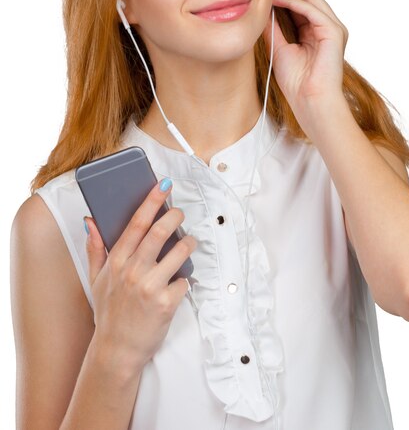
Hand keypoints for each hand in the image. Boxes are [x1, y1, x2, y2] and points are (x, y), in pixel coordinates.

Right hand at [84, 181, 196, 372]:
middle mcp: (133, 271)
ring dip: (188, 244)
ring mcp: (150, 287)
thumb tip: (91, 221)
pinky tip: (178, 283)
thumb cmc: (109, 312)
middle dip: (175, 216)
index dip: (151, 202)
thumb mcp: (96, 279)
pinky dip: (185, 279)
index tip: (162, 186)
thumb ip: (95, 249)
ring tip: (188, 243)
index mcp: (117, 262)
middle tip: (180, 213)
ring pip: (179, 252)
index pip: (136, 224)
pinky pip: (185, 281)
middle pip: (160, 232)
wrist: (117, 351)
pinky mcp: (166, 303)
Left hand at [262, 0, 348, 126]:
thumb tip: (261, 10)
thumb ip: (273, 29)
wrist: (310, 102)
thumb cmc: (297, 83)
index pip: (299, 2)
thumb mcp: (278, 49)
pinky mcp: (333, 32)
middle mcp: (327, 25)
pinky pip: (312, 9)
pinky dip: (293, 1)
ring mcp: (333, 27)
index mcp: (316, 30)